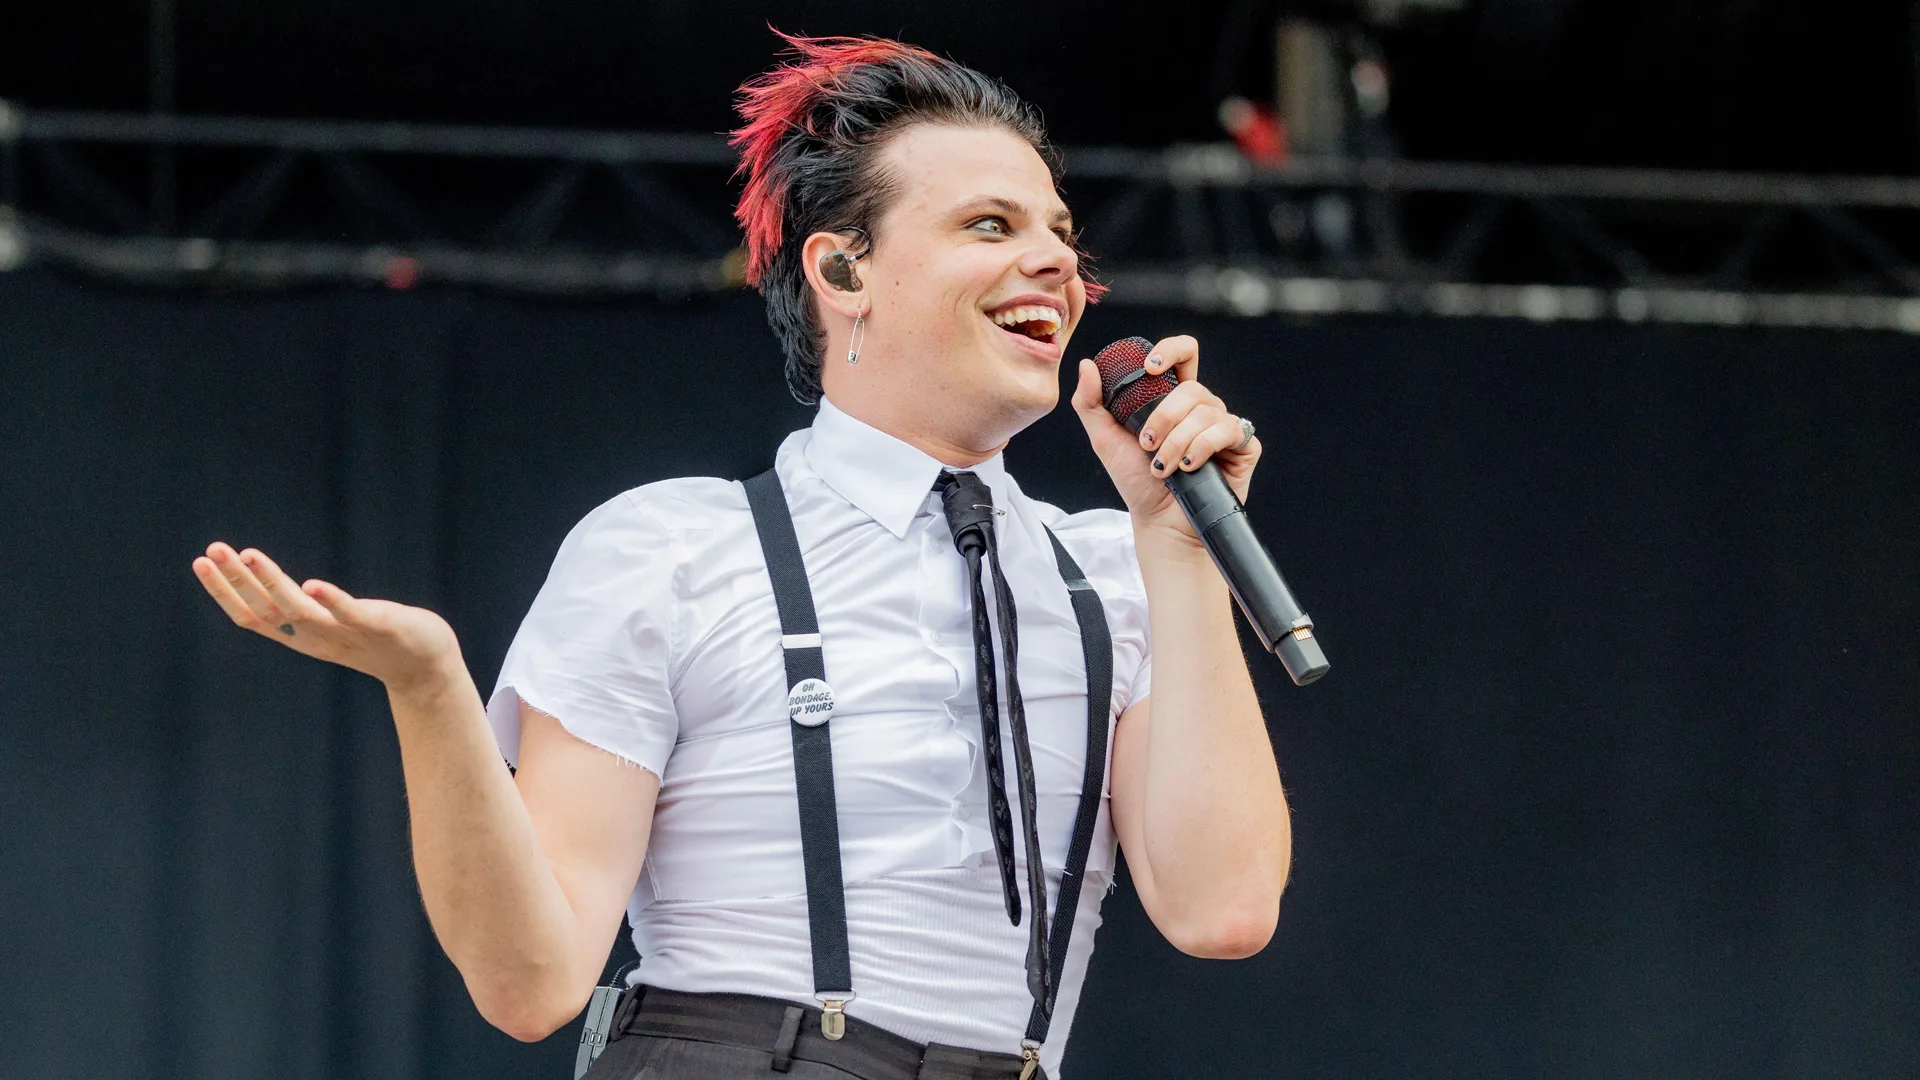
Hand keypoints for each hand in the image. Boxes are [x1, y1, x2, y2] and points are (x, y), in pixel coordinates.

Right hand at [191, 541, 461, 694]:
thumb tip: (270, 583)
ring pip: (299, 610)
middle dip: (235, 581)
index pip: (251, 615)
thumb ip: (303, 609)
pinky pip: (350, 614)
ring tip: (249, 554)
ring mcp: (345, 633)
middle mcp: (316, 637)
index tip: (200, 562)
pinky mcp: (377, 627)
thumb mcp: (329, 624)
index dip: (223, 592)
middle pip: (265, 610)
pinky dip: (331, 601)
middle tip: (210, 551)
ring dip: (272, 582)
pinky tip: (312, 584)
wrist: (425, 666)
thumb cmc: (375, 638)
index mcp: (301, 635)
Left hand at [1069, 334, 1260, 540]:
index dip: (1171, 350)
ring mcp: (1224, 425)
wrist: (1159, 521)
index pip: (1184, 354)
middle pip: (1192, 388)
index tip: (1149, 368)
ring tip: (1163, 467)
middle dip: (1164, 417)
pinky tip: (1188, 467)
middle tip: (1147, 445)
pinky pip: (1227, 430)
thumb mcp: (1105, 439)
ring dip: (1177, 442)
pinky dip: (1202, 448)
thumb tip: (1087, 364)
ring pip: (1206, 412)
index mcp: (1175, 397)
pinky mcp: (1243, 445)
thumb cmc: (1136, 481)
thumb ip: (1091, 403)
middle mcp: (1202, 407)